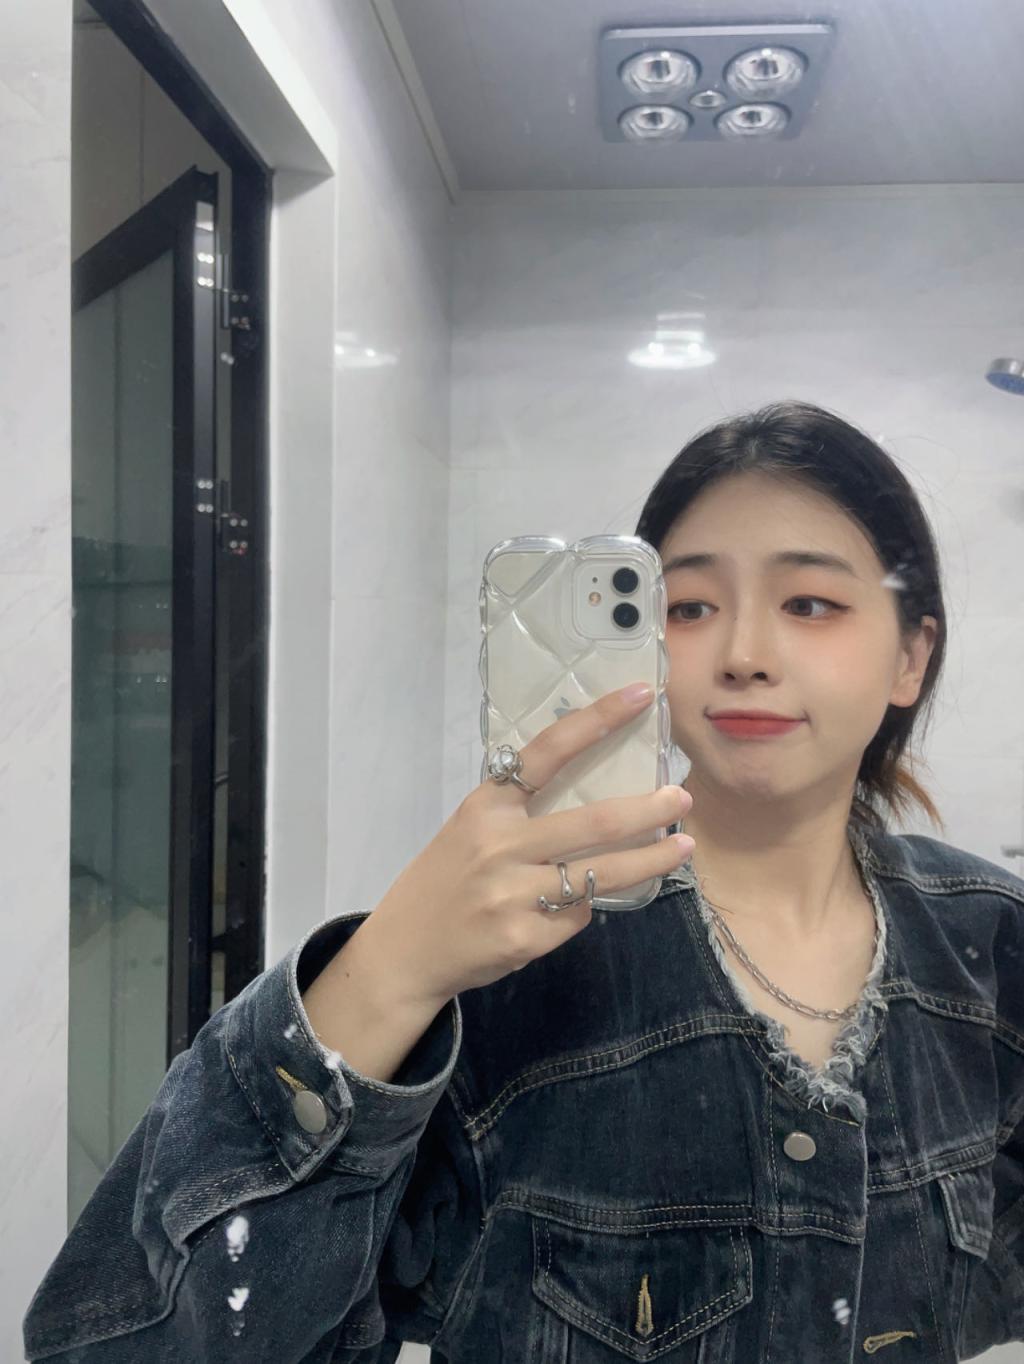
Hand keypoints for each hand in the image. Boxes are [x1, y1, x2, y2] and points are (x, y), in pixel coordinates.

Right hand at [363, 684, 694, 1006]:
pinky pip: (578, 916)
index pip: (548, 751)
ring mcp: (512, 894)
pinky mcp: (524, 938)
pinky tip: (570, 908)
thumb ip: (522, 814)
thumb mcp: (471, 830)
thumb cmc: (445, 879)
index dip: (598, 720)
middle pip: (595, 823)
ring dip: (651, 860)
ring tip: (682, 847)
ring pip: (601, 875)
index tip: (640, 695)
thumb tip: (597, 803)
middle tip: (681, 799)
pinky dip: (584, 908)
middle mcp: (499, 845)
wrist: (404, 950)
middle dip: (649, 810)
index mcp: (486, 806)